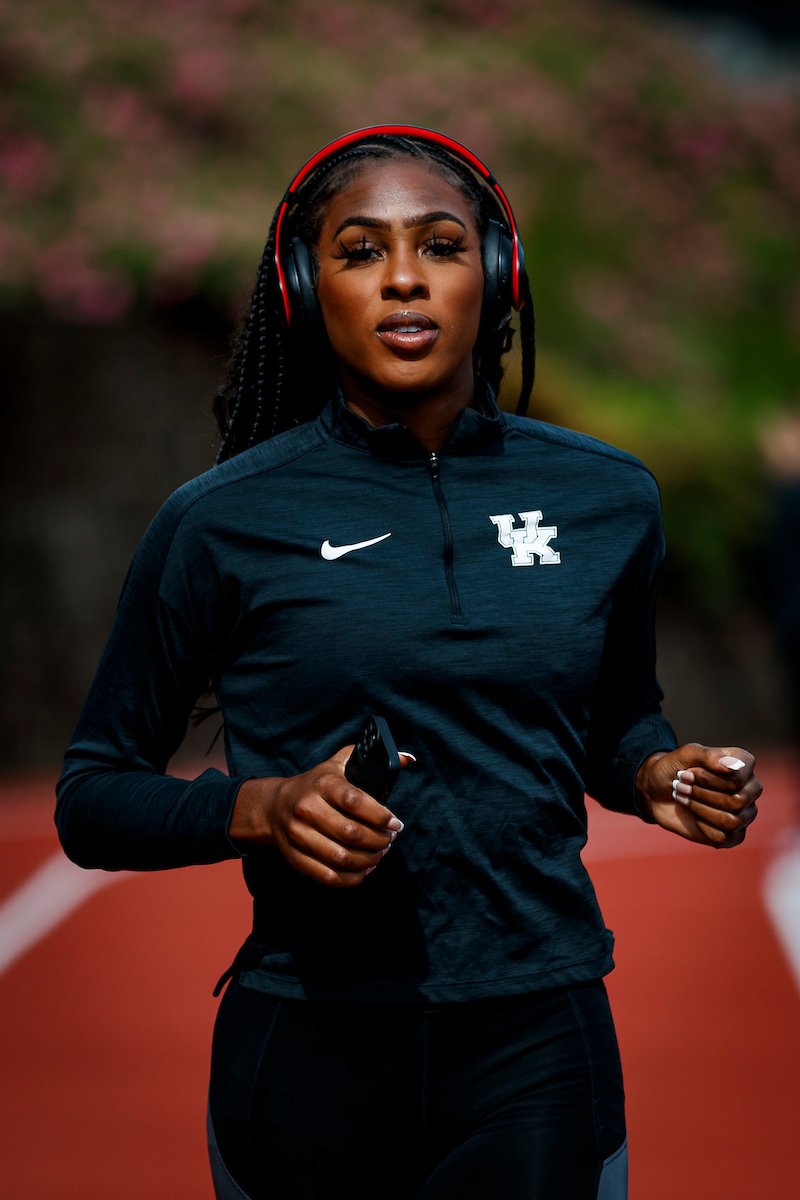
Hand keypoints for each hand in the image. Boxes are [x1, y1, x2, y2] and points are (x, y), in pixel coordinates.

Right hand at [229, 745, 412, 886]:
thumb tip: (406, 759)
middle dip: (378, 841)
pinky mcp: (295, 856)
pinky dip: (352, 878)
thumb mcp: (338, 764)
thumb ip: (370, 758)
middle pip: (350, 833)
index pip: (354, 801)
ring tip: (380, 853)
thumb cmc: (316, 784)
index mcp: (322, 783)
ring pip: (341, 858)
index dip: (380, 816)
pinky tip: (364, 869)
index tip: (395, 824)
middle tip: (390, 840)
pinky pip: (328, 875)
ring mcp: (299, 834)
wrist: (274, 805)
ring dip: (368, 860)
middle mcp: (307, 808)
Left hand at [636, 744, 760, 848]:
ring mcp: (744, 812)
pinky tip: (695, 817)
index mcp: (744, 763)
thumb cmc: (673, 769)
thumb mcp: (685, 754)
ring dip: (701, 810)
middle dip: (702, 795)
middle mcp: (750, 788)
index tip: (688, 771)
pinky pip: (725, 838)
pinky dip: (703, 828)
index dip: (707, 778)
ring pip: (732, 821)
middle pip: (738, 801)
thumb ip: (709, 755)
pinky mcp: (733, 834)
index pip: (737, 779)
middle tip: (681, 785)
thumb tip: (735, 765)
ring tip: (684, 798)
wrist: (656, 791)